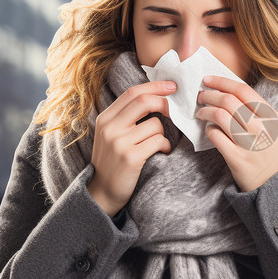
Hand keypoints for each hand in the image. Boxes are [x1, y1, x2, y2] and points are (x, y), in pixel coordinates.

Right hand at [86, 80, 176, 216]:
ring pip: (155, 124)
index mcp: (105, 118)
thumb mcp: (112, 135)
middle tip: (176, 110)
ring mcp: (119, 142)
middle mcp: (110, 128)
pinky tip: (162, 151)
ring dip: (165, 133)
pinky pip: (158, 141)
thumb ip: (127, 117)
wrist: (102, 192)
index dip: (155, 86)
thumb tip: (156, 97)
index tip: (172, 86)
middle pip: (144, 102)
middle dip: (165, 103)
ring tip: (160, 142)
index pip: (132, 93)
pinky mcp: (131, 157)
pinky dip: (166, 145)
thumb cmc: (113, 161)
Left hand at [195, 75, 277, 192]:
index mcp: (270, 115)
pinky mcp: (236, 157)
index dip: (222, 82)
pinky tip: (209, 130)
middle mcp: (261, 127)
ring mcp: (249, 142)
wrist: (274, 183)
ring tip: (201, 113)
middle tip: (201, 96)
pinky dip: (209, 129)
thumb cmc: (270, 151)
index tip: (208, 80)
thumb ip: (256, 109)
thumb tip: (227, 91)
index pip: (243, 90)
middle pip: (228, 100)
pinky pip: (215, 135)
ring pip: (219, 115)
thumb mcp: (273, 127)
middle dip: (209, 95)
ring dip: (205, 111)